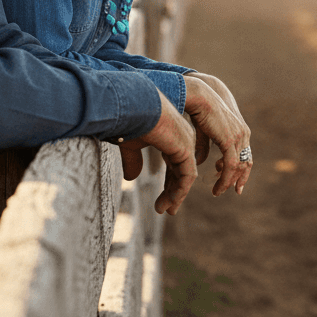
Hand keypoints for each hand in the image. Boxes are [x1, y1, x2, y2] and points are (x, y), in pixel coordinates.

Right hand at [117, 92, 196, 214]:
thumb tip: (131, 178)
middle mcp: (182, 138)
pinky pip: (187, 177)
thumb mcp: (129, 144)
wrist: (132, 106)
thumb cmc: (129, 119)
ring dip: (176, 195)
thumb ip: (133, 160)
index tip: (161, 200)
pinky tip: (170, 203)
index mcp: (171, 133)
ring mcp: (186, 143)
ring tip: (167, 210)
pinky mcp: (186, 149)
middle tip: (166, 209)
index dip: (168, 183)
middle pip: (181, 170)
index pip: (174, 162)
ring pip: (186, 176)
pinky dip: (180, 192)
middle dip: (173, 191)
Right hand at [182, 73, 251, 196]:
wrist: (200, 95)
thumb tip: (201, 160)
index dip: (241, 168)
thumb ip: (205, 144)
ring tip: (218, 190)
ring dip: (229, 181)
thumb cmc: (200, 108)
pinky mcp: (230, 140)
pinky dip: (225, 179)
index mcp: (239, 129)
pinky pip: (230, 166)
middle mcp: (243, 133)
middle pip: (246, 162)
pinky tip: (218, 186)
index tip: (234, 181)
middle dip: (240, 178)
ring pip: (239, 167)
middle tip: (235, 190)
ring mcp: (238, 137)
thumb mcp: (204, 130)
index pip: (245, 153)